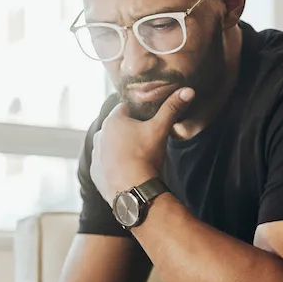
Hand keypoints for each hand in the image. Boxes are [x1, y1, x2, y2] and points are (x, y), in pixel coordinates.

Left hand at [90, 87, 194, 203]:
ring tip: (137, 157)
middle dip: (130, 131)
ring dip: (121, 148)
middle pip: (118, 127)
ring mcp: (95, 154)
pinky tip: (127, 170)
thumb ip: (172, 108)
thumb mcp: (160, 130)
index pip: (126, 108)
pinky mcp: (95, 171)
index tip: (149, 122)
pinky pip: (105, 163)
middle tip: (146, 141)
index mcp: (112, 120)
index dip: (140, 113)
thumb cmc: (145, 157)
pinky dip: (114, 165)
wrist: (133, 191)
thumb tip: (188, 91)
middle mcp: (99, 134)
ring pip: (111, 145)